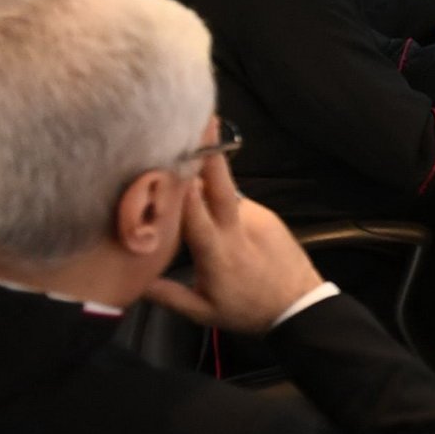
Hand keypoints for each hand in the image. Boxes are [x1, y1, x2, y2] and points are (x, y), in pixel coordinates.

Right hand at [142, 154, 327, 336]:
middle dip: (211, 154)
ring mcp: (258, 218)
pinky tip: (209, 201)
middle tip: (203, 121)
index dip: (184, 189)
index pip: (197, 215)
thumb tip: (133, 282)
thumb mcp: (204, 312)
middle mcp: (239, 229)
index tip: (172, 163)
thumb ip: (168, 296)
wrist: (301, 306)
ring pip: (226, 193)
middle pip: (222, 186)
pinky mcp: (269, 215)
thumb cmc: (250, 310)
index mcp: (218, 253)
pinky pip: (238, 202)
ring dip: (207, 182)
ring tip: (186, 160)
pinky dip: (222, 200)